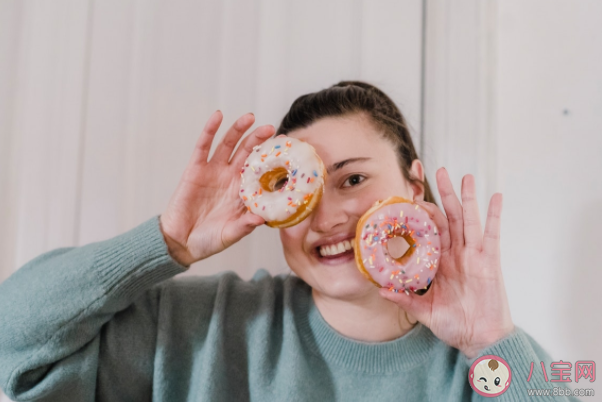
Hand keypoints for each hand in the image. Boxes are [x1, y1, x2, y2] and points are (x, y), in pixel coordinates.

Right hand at [160, 111, 274, 265]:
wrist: (180, 242)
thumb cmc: (208, 241)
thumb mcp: (230, 235)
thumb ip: (245, 226)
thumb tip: (262, 218)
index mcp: (244, 194)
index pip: (262, 172)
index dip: (273, 161)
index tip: (288, 150)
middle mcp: (231, 179)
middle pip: (247, 153)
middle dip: (259, 140)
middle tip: (271, 129)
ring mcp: (213, 172)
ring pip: (228, 145)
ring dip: (238, 130)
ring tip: (250, 117)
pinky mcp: (195, 169)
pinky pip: (203, 146)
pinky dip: (210, 130)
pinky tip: (218, 116)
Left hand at [380, 167, 513, 357]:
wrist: (479, 339)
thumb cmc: (454, 324)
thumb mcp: (424, 309)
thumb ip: (404, 297)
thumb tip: (380, 289)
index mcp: (441, 262)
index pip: (431, 230)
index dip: (423, 213)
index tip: (411, 196)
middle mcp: (457, 254)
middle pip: (450, 217)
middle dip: (444, 194)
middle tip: (438, 171)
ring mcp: (474, 256)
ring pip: (469, 220)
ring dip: (467, 198)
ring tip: (466, 176)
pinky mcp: (490, 262)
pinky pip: (493, 235)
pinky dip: (494, 216)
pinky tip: (495, 197)